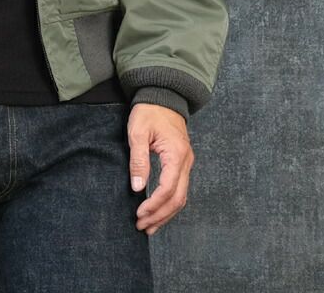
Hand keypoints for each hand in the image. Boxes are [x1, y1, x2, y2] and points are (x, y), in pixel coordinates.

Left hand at [127, 103, 194, 235]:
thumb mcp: (138, 132)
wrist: (162, 96)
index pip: (168, 188)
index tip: (139, 214)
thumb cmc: (148, 112)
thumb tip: (137, 187)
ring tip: (149, 226)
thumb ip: (138, 160)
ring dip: (165, 213)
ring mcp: (187, 163)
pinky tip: (158, 211)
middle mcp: (186, 162)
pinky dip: (169, 203)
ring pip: (181, 196)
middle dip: (160, 215)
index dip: (154, 205)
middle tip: (142, 226)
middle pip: (178, 198)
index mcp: (176, 154)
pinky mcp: (182, 163)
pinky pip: (179, 188)